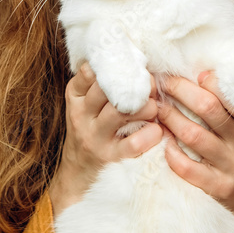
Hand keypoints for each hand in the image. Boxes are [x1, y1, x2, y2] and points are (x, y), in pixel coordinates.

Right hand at [49, 61, 162, 216]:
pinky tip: (158, 130)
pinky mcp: (111, 158)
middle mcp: (81, 115)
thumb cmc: (91, 130)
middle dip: (137, 83)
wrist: (77, 175)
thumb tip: (136, 57)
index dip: (118, 65)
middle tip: (153, 85)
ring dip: (146, 106)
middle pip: (108, 88)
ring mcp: (95, 138)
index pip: (92, 71)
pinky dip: (152, 133)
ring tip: (154, 108)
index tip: (135, 67)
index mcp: (76, 96)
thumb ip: (103, 83)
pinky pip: (135, 143)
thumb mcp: (87, 104)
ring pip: (121, 111)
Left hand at [158, 71, 233, 232]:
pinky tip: (162, 143)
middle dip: (179, 91)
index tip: (186, 71)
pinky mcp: (218, 187)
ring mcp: (232, 166)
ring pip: (193, 135)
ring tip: (155, 109)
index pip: (230, 93)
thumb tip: (197, 71)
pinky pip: (187, 168)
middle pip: (207, 108)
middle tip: (161, 84)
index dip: (206, 79)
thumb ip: (227, 105)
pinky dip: (170, 153)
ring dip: (169, 119)